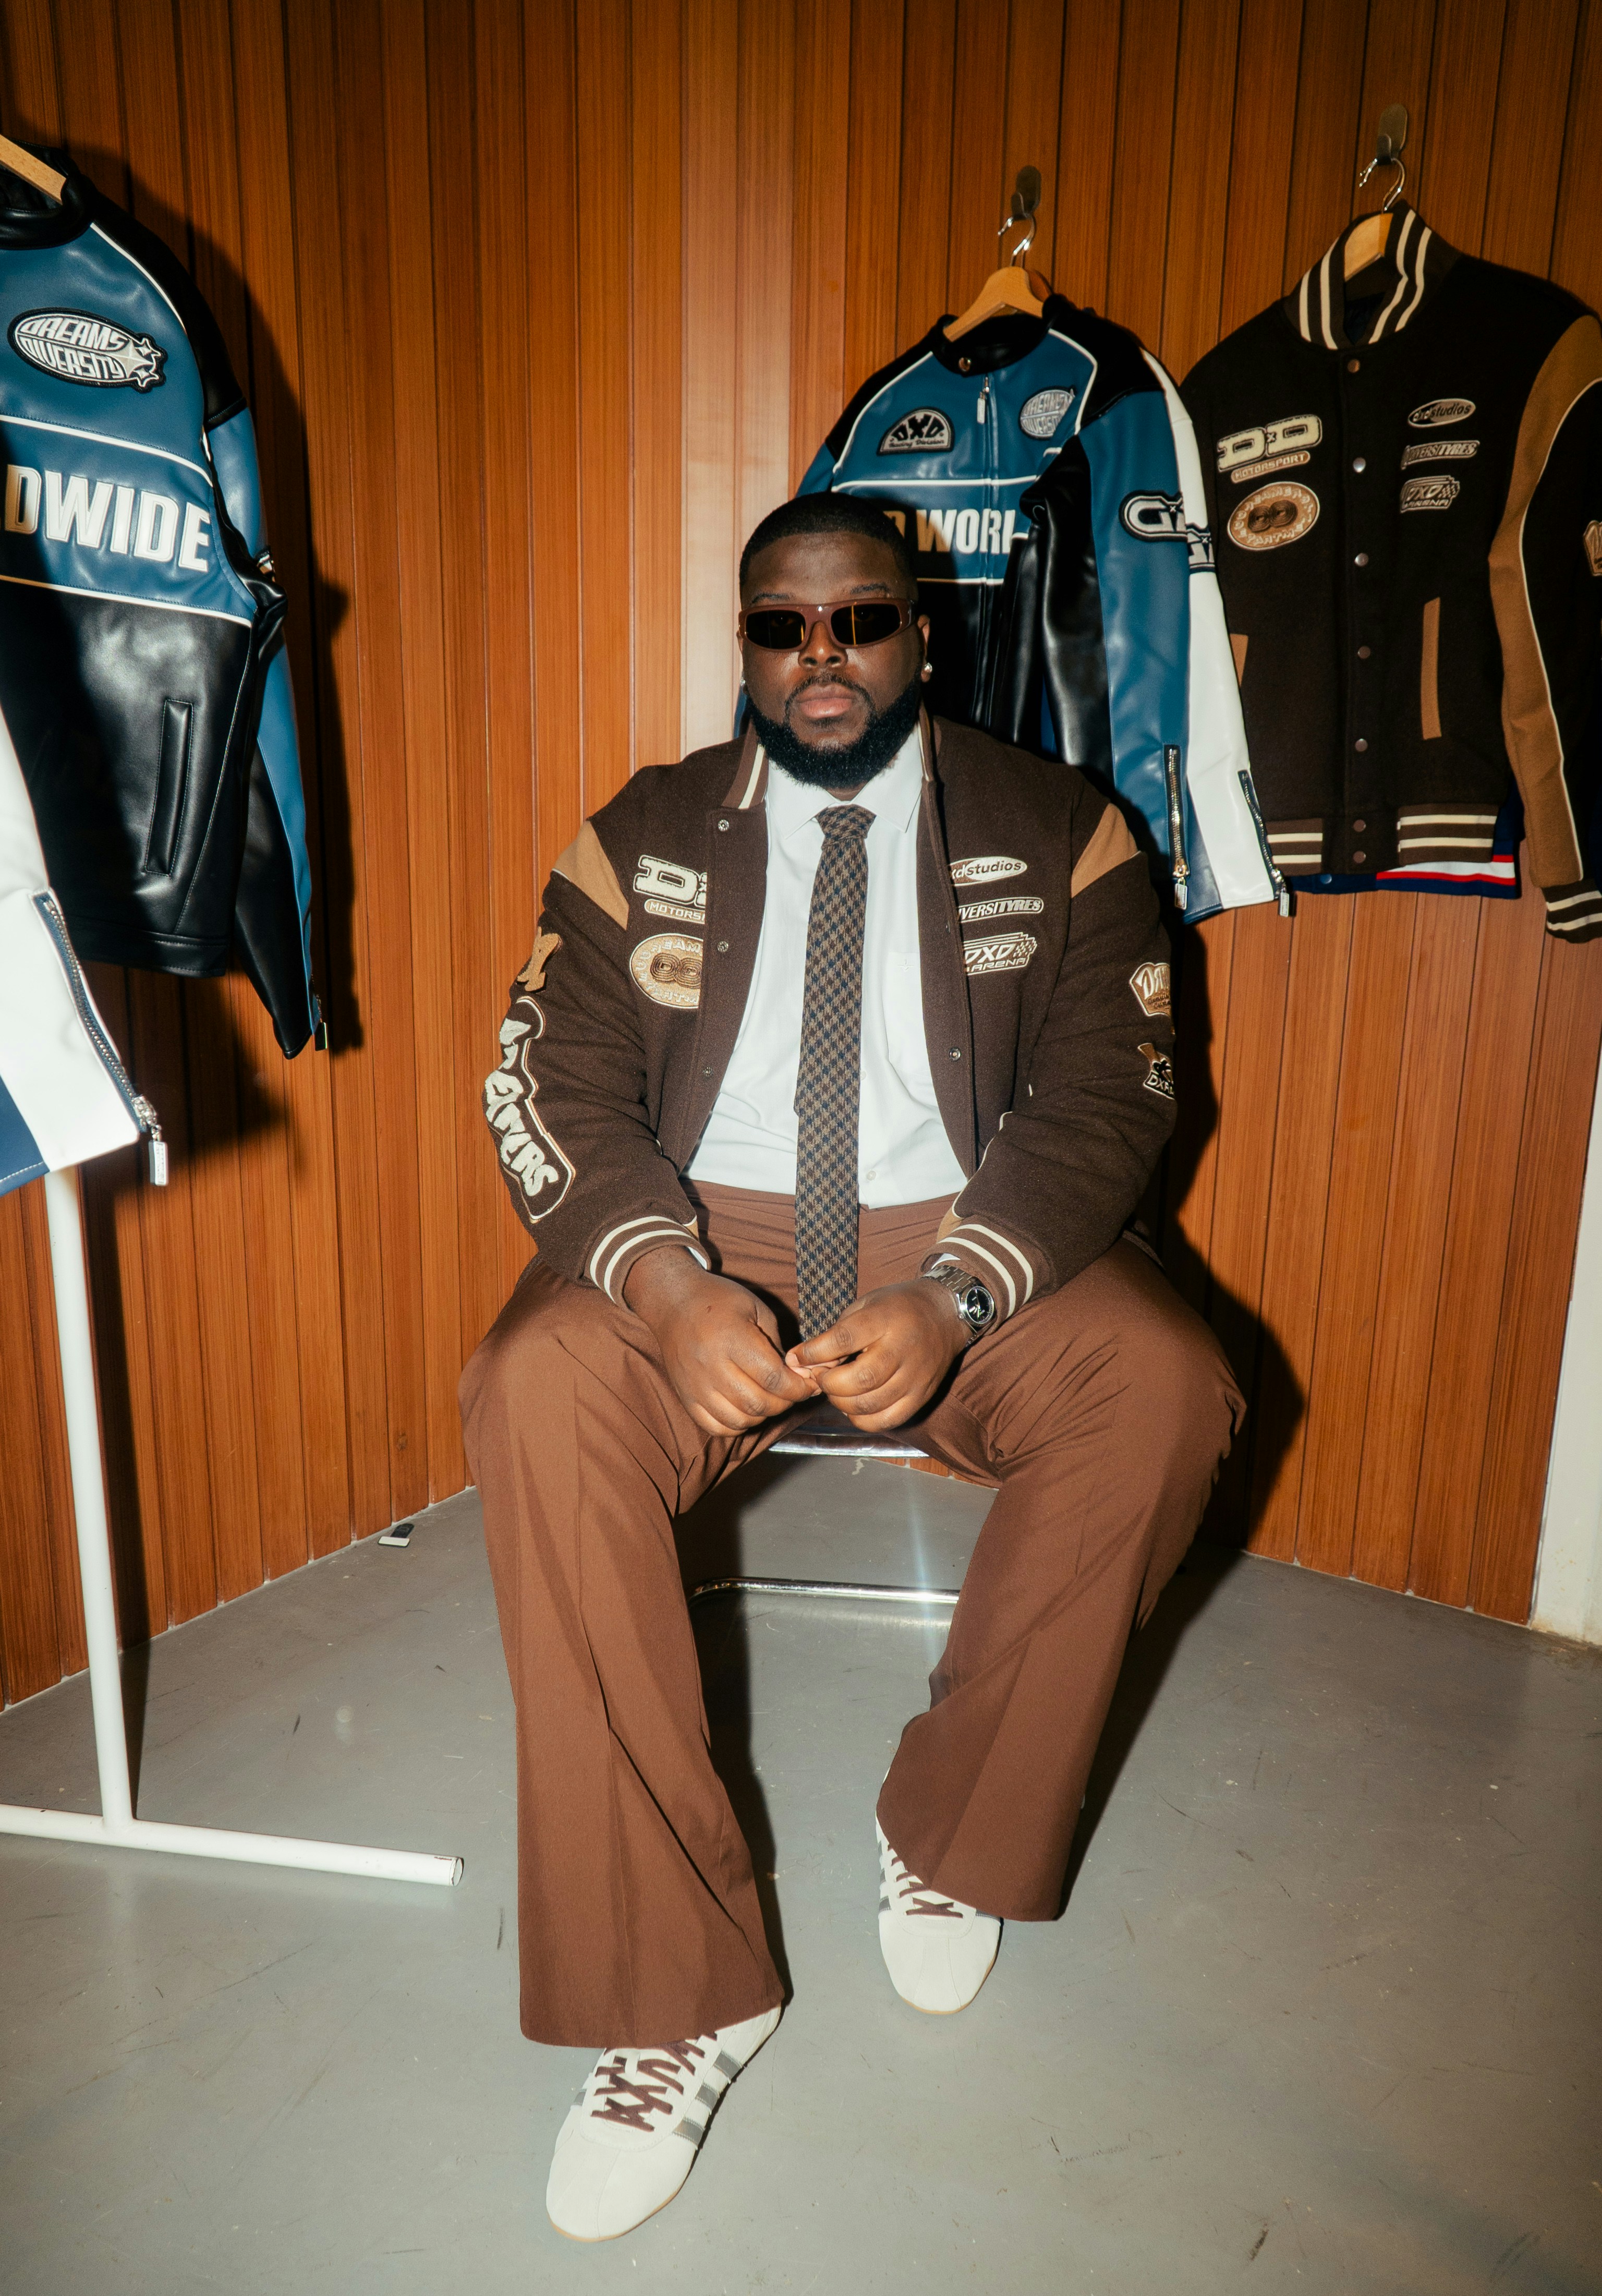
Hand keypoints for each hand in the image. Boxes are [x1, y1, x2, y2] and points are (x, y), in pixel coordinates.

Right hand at [623, 1248, 818, 1435]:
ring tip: (770, 1399)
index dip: (798, 1388)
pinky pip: (716, 1427)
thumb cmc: (719, 1301)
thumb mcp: (756, 1309)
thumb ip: (777, 1344)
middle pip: (758, 1404)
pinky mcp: (686, 1397)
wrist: (673, 1302)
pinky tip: (746, 1409)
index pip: (773, 1379)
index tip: (809, 1385)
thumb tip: (798, 1376)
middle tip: (792, 1392)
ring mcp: (695, 1386)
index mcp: (732, 1339)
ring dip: (762, 1416)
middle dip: (784, 1403)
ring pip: (739, 1420)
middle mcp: (711, 1366)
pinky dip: (737, 1425)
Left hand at [784, 1279, 967, 1431]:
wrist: (945, 1315)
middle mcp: (902, 1349)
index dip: (814, 1352)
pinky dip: (862, 1419)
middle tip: (821, 1376)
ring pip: (870, 1404)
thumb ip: (834, 1334)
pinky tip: (855, 1405)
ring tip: (837, 1389)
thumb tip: (799, 1361)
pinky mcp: (921, 1396)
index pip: (844, 1339)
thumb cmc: (897, 1308)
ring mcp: (914, 1376)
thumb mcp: (864, 1306)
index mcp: (884, 1319)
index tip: (797, 1357)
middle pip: (859, 1379)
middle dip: (829, 1383)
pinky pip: (886, 1420)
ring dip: (841, 1403)